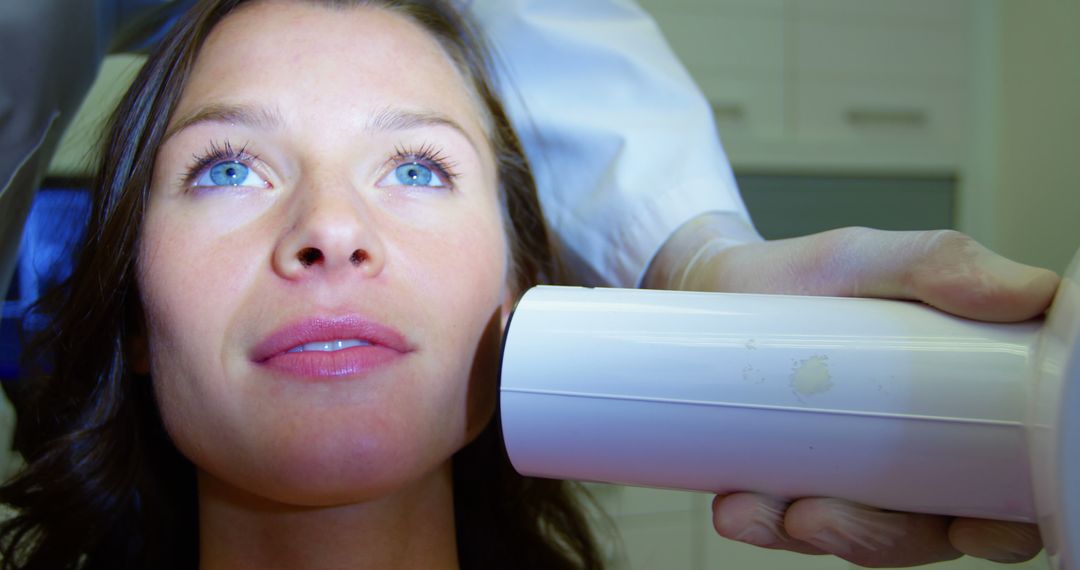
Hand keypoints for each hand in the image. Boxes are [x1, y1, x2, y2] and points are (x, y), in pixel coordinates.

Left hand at [646, 217, 1058, 565]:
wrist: (724, 282)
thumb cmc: (812, 276)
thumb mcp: (872, 258)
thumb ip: (943, 265)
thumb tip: (1036, 294)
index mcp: (965, 411)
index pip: (1006, 494)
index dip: (1001, 528)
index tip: (967, 529)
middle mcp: (915, 458)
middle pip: (923, 533)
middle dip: (876, 539)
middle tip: (816, 515)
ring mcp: (852, 477)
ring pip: (854, 538)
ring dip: (813, 537)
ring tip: (760, 510)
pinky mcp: (793, 484)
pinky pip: (787, 526)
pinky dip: (763, 525)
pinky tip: (735, 509)